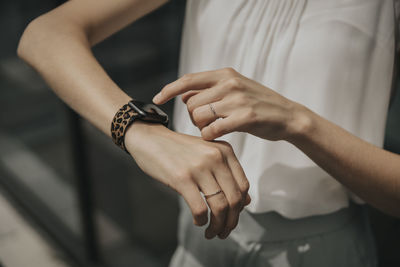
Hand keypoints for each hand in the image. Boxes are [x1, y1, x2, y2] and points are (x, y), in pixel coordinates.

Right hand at [125, 122, 250, 238]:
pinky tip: (198, 221)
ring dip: (217, 226)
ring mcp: (199, 167)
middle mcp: (216, 157)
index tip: (231, 218)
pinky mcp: (182, 178)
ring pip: (220, 206)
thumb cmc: (178, 150)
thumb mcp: (207, 155)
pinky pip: (200, 208)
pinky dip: (201, 220)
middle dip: (231, 222)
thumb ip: (227, 174)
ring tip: (211, 232)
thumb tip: (247, 201)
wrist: (150, 138)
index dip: (240, 208)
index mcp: (225, 151)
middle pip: (234, 199)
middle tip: (223, 232)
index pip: (243, 187)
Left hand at [153, 68, 308, 141]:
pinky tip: (217, 136)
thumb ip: (209, 89)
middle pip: (191, 103)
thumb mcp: (235, 88)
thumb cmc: (258, 104)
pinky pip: (212, 130)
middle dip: (192, 117)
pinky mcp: (244, 117)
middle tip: (205, 122)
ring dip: (201, 127)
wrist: (288, 116)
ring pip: (198, 116)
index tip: (157, 100)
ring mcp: (237, 99)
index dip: (169, 90)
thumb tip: (182, 95)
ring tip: (214, 128)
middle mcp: (230, 83)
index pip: (189, 80)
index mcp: (225, 74)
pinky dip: (209, 136)